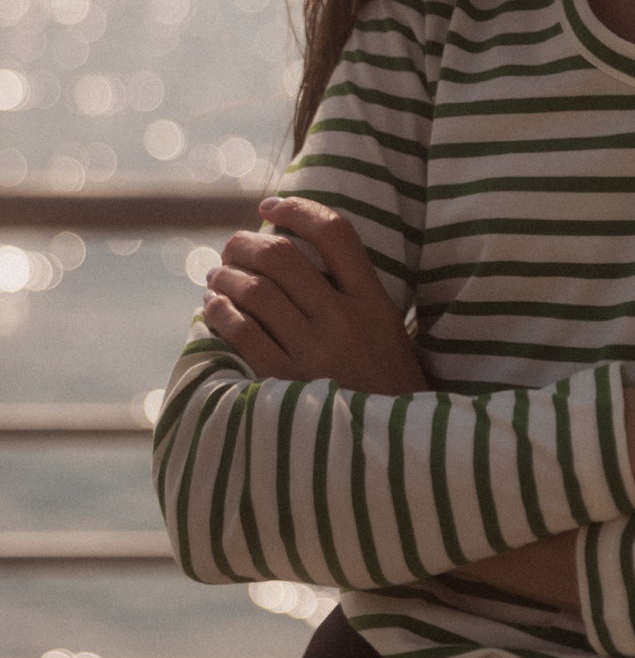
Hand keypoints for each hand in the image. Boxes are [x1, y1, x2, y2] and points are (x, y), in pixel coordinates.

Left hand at [201, 195, 426, 394]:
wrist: (399, 452)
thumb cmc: (388, 390)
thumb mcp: (388, 334)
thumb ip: (355, 297)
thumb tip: (293, 259)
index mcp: (374, 304)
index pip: (336, 233)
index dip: (299, 209)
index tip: (271, 206)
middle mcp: (345, 322)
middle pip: (284, 257)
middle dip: (247, 243)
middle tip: (232, 245)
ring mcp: (316, 354)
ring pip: (256, 292)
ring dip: (226, 276)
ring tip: (216, 276)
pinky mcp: (288, 384)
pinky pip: (242, 334)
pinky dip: (220, 313)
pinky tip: (213, 309)